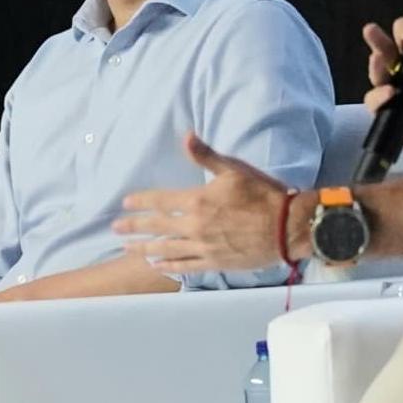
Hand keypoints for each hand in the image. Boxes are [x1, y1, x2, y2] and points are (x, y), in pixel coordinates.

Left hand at [119, 135, 300, 278]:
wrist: (286, 227)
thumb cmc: (262, 195)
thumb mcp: (234, 169)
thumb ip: (206, 156)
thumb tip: (186, 136)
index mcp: (198, 201)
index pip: (160, 201)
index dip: (141, 202)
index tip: (125, 204)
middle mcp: (195, 226)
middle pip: (157, 227)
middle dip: (134, 227)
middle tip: (115, 229)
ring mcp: (203, 247)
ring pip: (166, 249)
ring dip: (144, 248)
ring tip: (128, 248)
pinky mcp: (214, 262)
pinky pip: (185, 266)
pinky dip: (168, 265)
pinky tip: (157, 265)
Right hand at [361, 16, 402, 166]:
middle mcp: (402, 71)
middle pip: (385, 49)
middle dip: (378, 38)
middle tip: (372, 30)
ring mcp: (392, 90)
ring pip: (376, 72)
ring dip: (375, 64)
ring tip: (378, 60)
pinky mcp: (385, 111)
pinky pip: (375, 101)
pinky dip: (379, 96)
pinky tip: (389, 93)